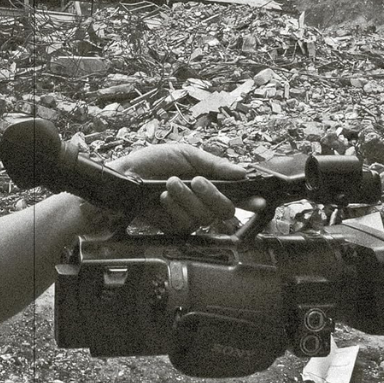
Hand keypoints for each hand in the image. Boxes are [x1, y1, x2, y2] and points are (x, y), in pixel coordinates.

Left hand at [107, 144, 246, 234]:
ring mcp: (189, 215)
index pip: (236, 194)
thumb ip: (214, 164)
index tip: (259, 202)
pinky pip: (186, 224)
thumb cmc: (150, 162)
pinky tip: (163, 198)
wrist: (124, 176)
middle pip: (225, 210)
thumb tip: (242, 172)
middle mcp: (201, 201)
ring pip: (205, 216)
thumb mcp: (184, 154)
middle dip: (212, 194)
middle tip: (195, 181)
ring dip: (187, 197)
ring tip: (170, 184)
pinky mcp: (174, 228)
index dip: (250, 199)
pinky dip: (175, 207)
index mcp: (208, 181)